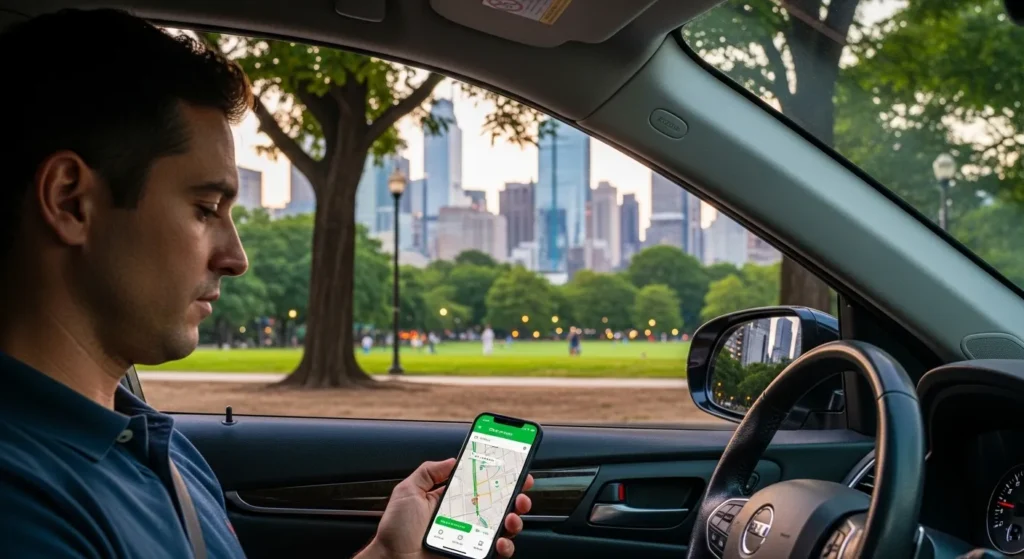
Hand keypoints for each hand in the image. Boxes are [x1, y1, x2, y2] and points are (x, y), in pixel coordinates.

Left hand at [359, 458, 533, 558]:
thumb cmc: (396, 532)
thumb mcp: (407, 492)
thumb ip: (428, 472)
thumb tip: (451, 460)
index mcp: (452, 500)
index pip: (481, 484)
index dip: (499, 475)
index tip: (514, 467)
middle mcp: (465, 517)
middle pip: (500, 503)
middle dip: (517, 494)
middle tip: (521, 490)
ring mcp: (472, 537)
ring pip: (505, 526)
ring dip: (515, 519)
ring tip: (511, 516)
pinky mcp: (474, 554)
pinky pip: (497, 551)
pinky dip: (505, 546)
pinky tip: (500, 542)